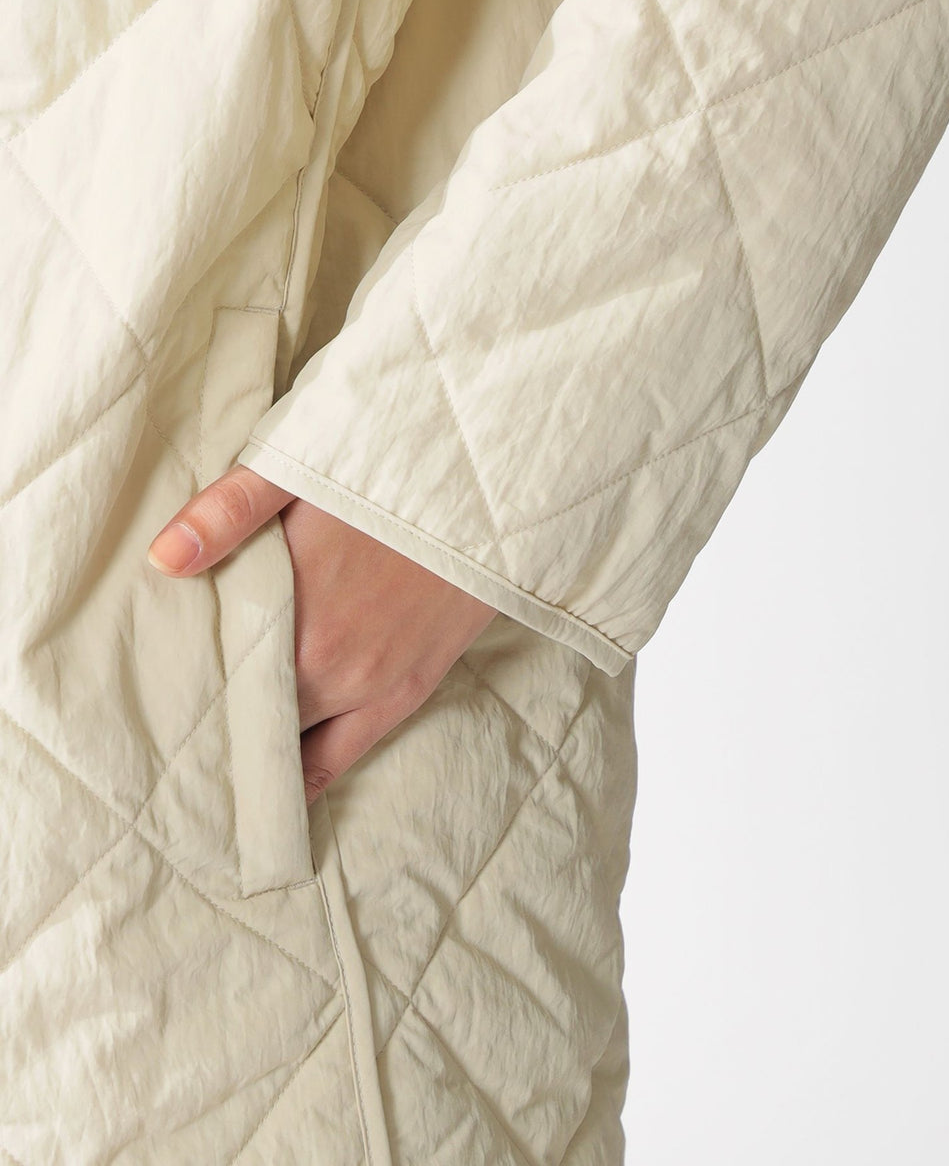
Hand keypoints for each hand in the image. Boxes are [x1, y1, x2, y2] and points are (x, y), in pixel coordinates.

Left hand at [146, 464, 497, 802]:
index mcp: (290, 608)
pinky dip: (304, 777)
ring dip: (251, 756)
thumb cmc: (399, 469)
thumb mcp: (308, 466)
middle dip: (207, 728)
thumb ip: (231, 510)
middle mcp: (328, 665)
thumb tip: (163, 558)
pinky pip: (343, 759)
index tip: (145, 711)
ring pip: (289, 750)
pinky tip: (277, 788)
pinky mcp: (409, 690)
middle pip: (245, 719)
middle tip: (164, 742)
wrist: (497, 488)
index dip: (176, 698)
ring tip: (209, 773)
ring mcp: (371, 685)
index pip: (214, 678)